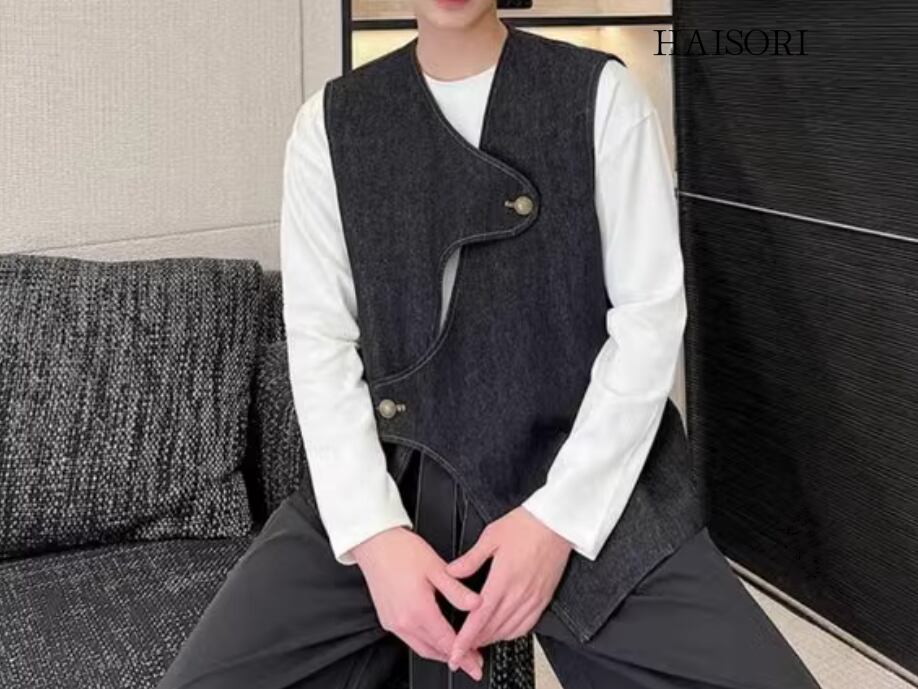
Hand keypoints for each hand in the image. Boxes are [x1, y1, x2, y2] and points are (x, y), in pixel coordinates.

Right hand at [351, 526, 485, 680]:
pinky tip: (436, 639)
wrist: (375, 544)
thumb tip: (478, 604)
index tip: (477, 664)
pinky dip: (426, 645)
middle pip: (434, 651)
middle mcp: (403, 622)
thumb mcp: (436, 567)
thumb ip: (457, 590)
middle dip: (455, 659)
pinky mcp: (387, 620)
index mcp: (418, 610)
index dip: (465, 655)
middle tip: (473, 662)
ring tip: (458, 653)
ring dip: (440, 654)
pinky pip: (410, 641)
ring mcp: (393, 623)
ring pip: (421, 648)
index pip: (447, 642)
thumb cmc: (402, 551)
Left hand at [444, 507, 572, 668]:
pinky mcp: (543, 599)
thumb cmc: (526, 525)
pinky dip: (511, 634)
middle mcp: (519, 593)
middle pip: (492, 629)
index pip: (479, 618)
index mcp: (503, 579)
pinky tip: (502, 632)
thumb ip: (470, 559)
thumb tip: (451, 572)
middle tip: (460, 649)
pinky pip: (526, 626)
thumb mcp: (491, 536)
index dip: (465, 639)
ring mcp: (533, 598)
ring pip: (508, 631)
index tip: (455, 652)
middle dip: (474, 643)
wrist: (557, 523)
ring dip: (491, 639)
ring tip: (477, 641)